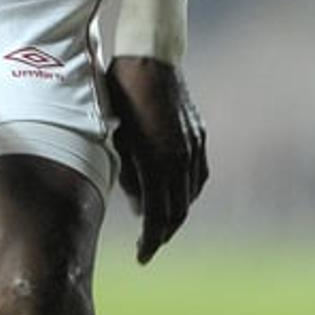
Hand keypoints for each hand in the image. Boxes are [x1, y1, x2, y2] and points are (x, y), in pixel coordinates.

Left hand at [105, 55, 208, 262]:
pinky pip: (198, 175)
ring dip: (177, 214)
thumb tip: (137, 204)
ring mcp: (193, 146)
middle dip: (162, 232)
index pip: (156, 214)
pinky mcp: (198, 136)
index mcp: (157, 159)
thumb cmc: (121, 93)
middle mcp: (180, 157)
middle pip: (177, 209)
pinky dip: (188, 192)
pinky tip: (179, 197)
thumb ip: (128, 172)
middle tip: (149, 249)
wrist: (151, 57)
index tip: (142, 257)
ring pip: (190, 194)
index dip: (150, 239)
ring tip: (162, 227)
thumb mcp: (115, 135)